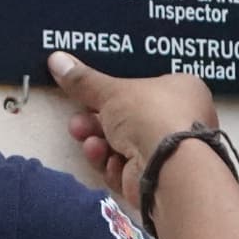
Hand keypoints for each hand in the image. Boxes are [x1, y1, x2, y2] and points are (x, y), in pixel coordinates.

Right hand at [47, 53, 213, 209]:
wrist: (168, 167)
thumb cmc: (149, 115)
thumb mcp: (111, 92)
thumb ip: (84, 81)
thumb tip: (56, 59)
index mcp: (183, 90)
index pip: (145, 89)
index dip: (114, 94)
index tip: (87, 96)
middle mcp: (181, 121)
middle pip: (129, 121)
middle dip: (97, 124)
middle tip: (78, 124)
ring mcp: (171, 153)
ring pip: (124, 147)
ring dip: (101, 145)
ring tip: (88, 142)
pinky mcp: (158, 180)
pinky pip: (128, 170)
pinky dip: (114, 166)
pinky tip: (106, 160)